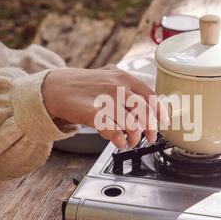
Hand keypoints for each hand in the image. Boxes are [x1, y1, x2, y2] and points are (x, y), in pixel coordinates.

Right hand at [42, 66, 167, 148]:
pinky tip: (119, 142)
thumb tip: (151, 102)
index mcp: (124, 78)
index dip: (160, 112)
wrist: (56, 87)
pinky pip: (113, 132)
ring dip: (135, 137)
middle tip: (151, 137)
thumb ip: (129, 87)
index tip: (164, 122)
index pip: (151, 96)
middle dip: (151, 129)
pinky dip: (120, 140)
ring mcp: (105, 100)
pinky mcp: (92, 114)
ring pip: (131, 124)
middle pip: (144, 112)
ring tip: (131, 141)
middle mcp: (117, 87)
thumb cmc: (85, 85)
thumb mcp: (110, 77)